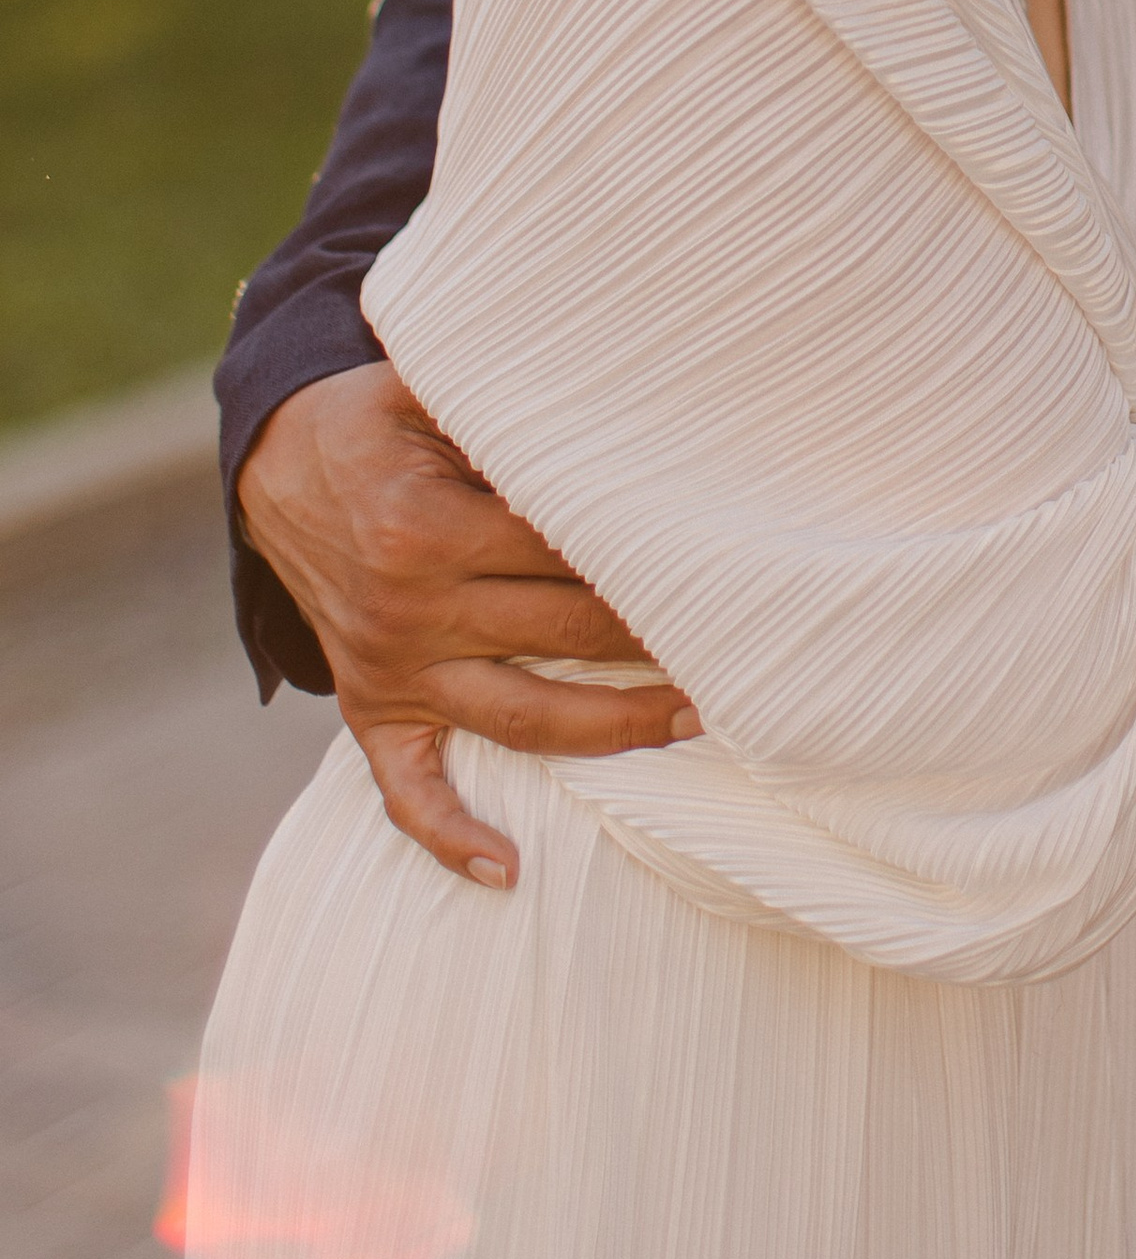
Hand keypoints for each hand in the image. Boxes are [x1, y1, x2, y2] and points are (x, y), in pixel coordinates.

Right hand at [235, 359, 700, 887]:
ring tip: (692, 721)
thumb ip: (511, 402)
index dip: (644, 556)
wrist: (274, 463)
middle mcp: (411, 607)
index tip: (712, 560)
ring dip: (611, 728)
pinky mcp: (371, 708)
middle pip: (562, 635)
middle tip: (739, 638)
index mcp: (429, 526)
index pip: (565, 551)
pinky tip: (507, 871)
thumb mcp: (429, 387)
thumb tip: (618, 397)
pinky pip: (405, 790)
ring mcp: (393, 667)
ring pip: (519, 720)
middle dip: (655, 639)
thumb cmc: (377, 417)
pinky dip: (450, 837)